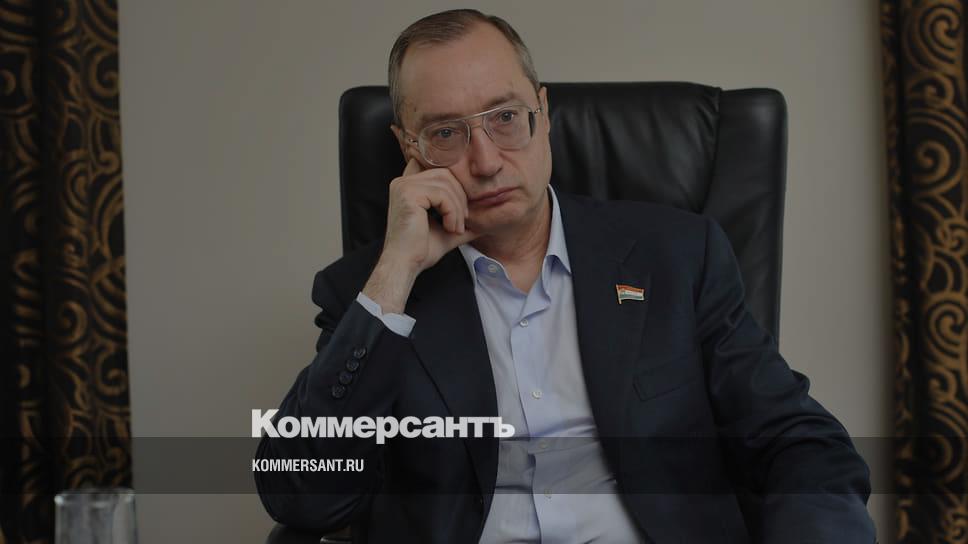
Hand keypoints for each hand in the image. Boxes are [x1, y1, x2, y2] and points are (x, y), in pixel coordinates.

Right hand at [362, 158, 477, 313]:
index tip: (461, 206)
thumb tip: (487, 222)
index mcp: (409, 186)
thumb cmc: (421, 250)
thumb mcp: (447, 230)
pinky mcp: (408, 194)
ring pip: (446, 184)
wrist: (406, 265)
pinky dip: (452, 212)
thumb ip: (462, 221)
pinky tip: (449, 228)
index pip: (439, 170)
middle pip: (446, 174)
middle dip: (460, 197)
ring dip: (458, 208)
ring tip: (456, 228)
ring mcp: (404, 186)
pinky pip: (442, 194)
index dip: (453, 180)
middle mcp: (403, 181)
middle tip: (463, 221)